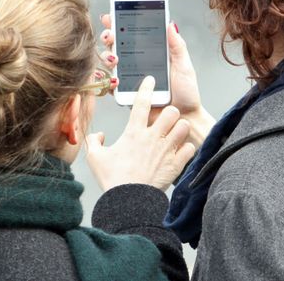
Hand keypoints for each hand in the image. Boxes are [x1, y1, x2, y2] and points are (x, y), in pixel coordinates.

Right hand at [86, 76, 196, 191]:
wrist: (128, 202)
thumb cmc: (113, 180)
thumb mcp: (95, 158)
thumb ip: (94, 142)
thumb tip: (99, 135)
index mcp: (133, 133)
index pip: (141, 102)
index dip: (146, 88)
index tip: (151, 80)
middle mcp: (152, 138)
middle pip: (171, 112)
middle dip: (170, 112)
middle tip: (166, 119)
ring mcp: (166, 151)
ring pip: (183, 126)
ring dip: (180, 128)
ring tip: (175, 133)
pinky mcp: (175, 164)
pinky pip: (189, 148)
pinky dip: (186, 148)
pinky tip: (180, 150)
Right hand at [99, 14, 214, 146]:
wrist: (184, 119)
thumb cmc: (187, 94)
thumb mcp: (184, 66)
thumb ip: (177, 46)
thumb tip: (170, 23)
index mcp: (150, 54)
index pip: (132, 35)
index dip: (119, 24)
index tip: (111, 16)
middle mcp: (137, 64)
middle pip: (115, 45)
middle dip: (108, 37)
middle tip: (111, 35)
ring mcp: (129, 79)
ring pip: (109, 63)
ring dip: (107, 56)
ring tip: (115, 58)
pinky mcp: (126, 95)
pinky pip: (111, 86)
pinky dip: (107, 80)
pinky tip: (113, 78)